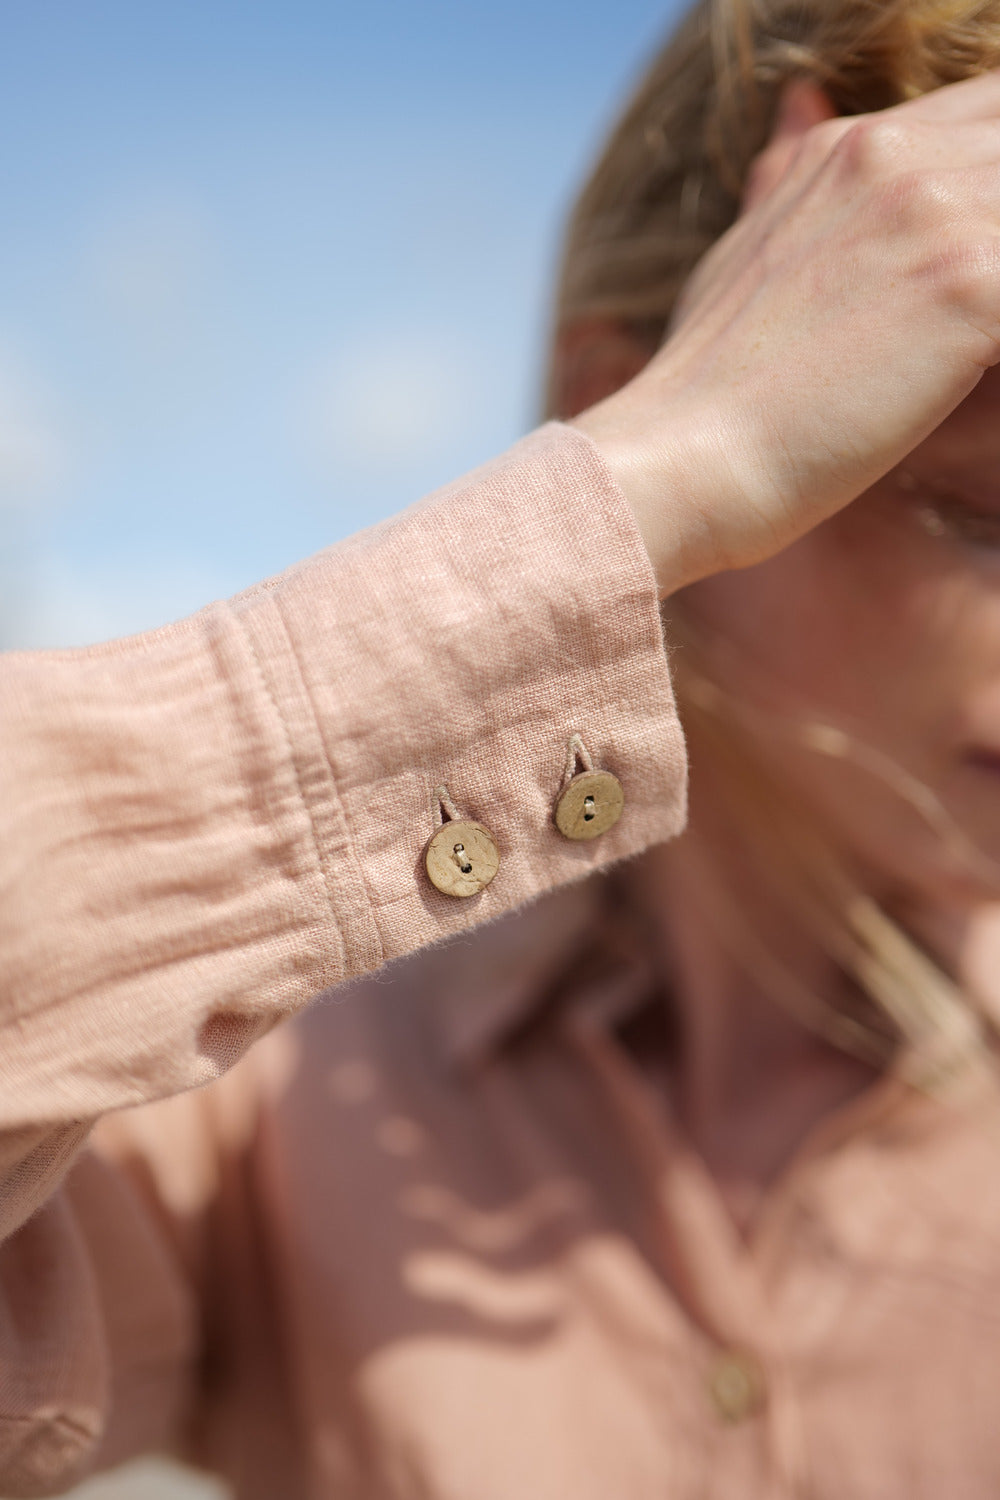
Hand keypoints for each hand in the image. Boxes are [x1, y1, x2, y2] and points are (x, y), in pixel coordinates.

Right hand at [574, 72, 999, 594]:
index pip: (989, 126)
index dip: (989, 198)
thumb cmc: (709, 394)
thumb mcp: (740, 258)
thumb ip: (789, 183)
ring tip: (968, 357)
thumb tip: (802, 103)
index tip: (965, 286)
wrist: (684, 462)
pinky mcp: (973, 286)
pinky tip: (976, 380)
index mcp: (851, 148)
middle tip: (971, 326)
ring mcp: (936, 214)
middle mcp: (894, 156)